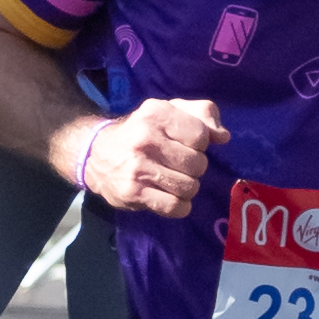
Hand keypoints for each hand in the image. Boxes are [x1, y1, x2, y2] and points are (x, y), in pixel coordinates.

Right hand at [79, 96, 227, 218]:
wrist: (95, 154)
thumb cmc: (141, 131)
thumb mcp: (170, 111)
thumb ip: (202, 115)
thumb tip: (223, 137)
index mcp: (157, 113)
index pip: (201, 136)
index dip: (200, 145)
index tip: (185, 146)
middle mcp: (145, 138)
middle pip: (197, 164)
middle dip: (194, 168)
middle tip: (179, 166)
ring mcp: (137, 167)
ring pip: (189, 188)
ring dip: (187, 188)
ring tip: (173, 181)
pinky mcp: (132, 193)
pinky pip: (174, 207)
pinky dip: (179, 207)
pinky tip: (169, 198)